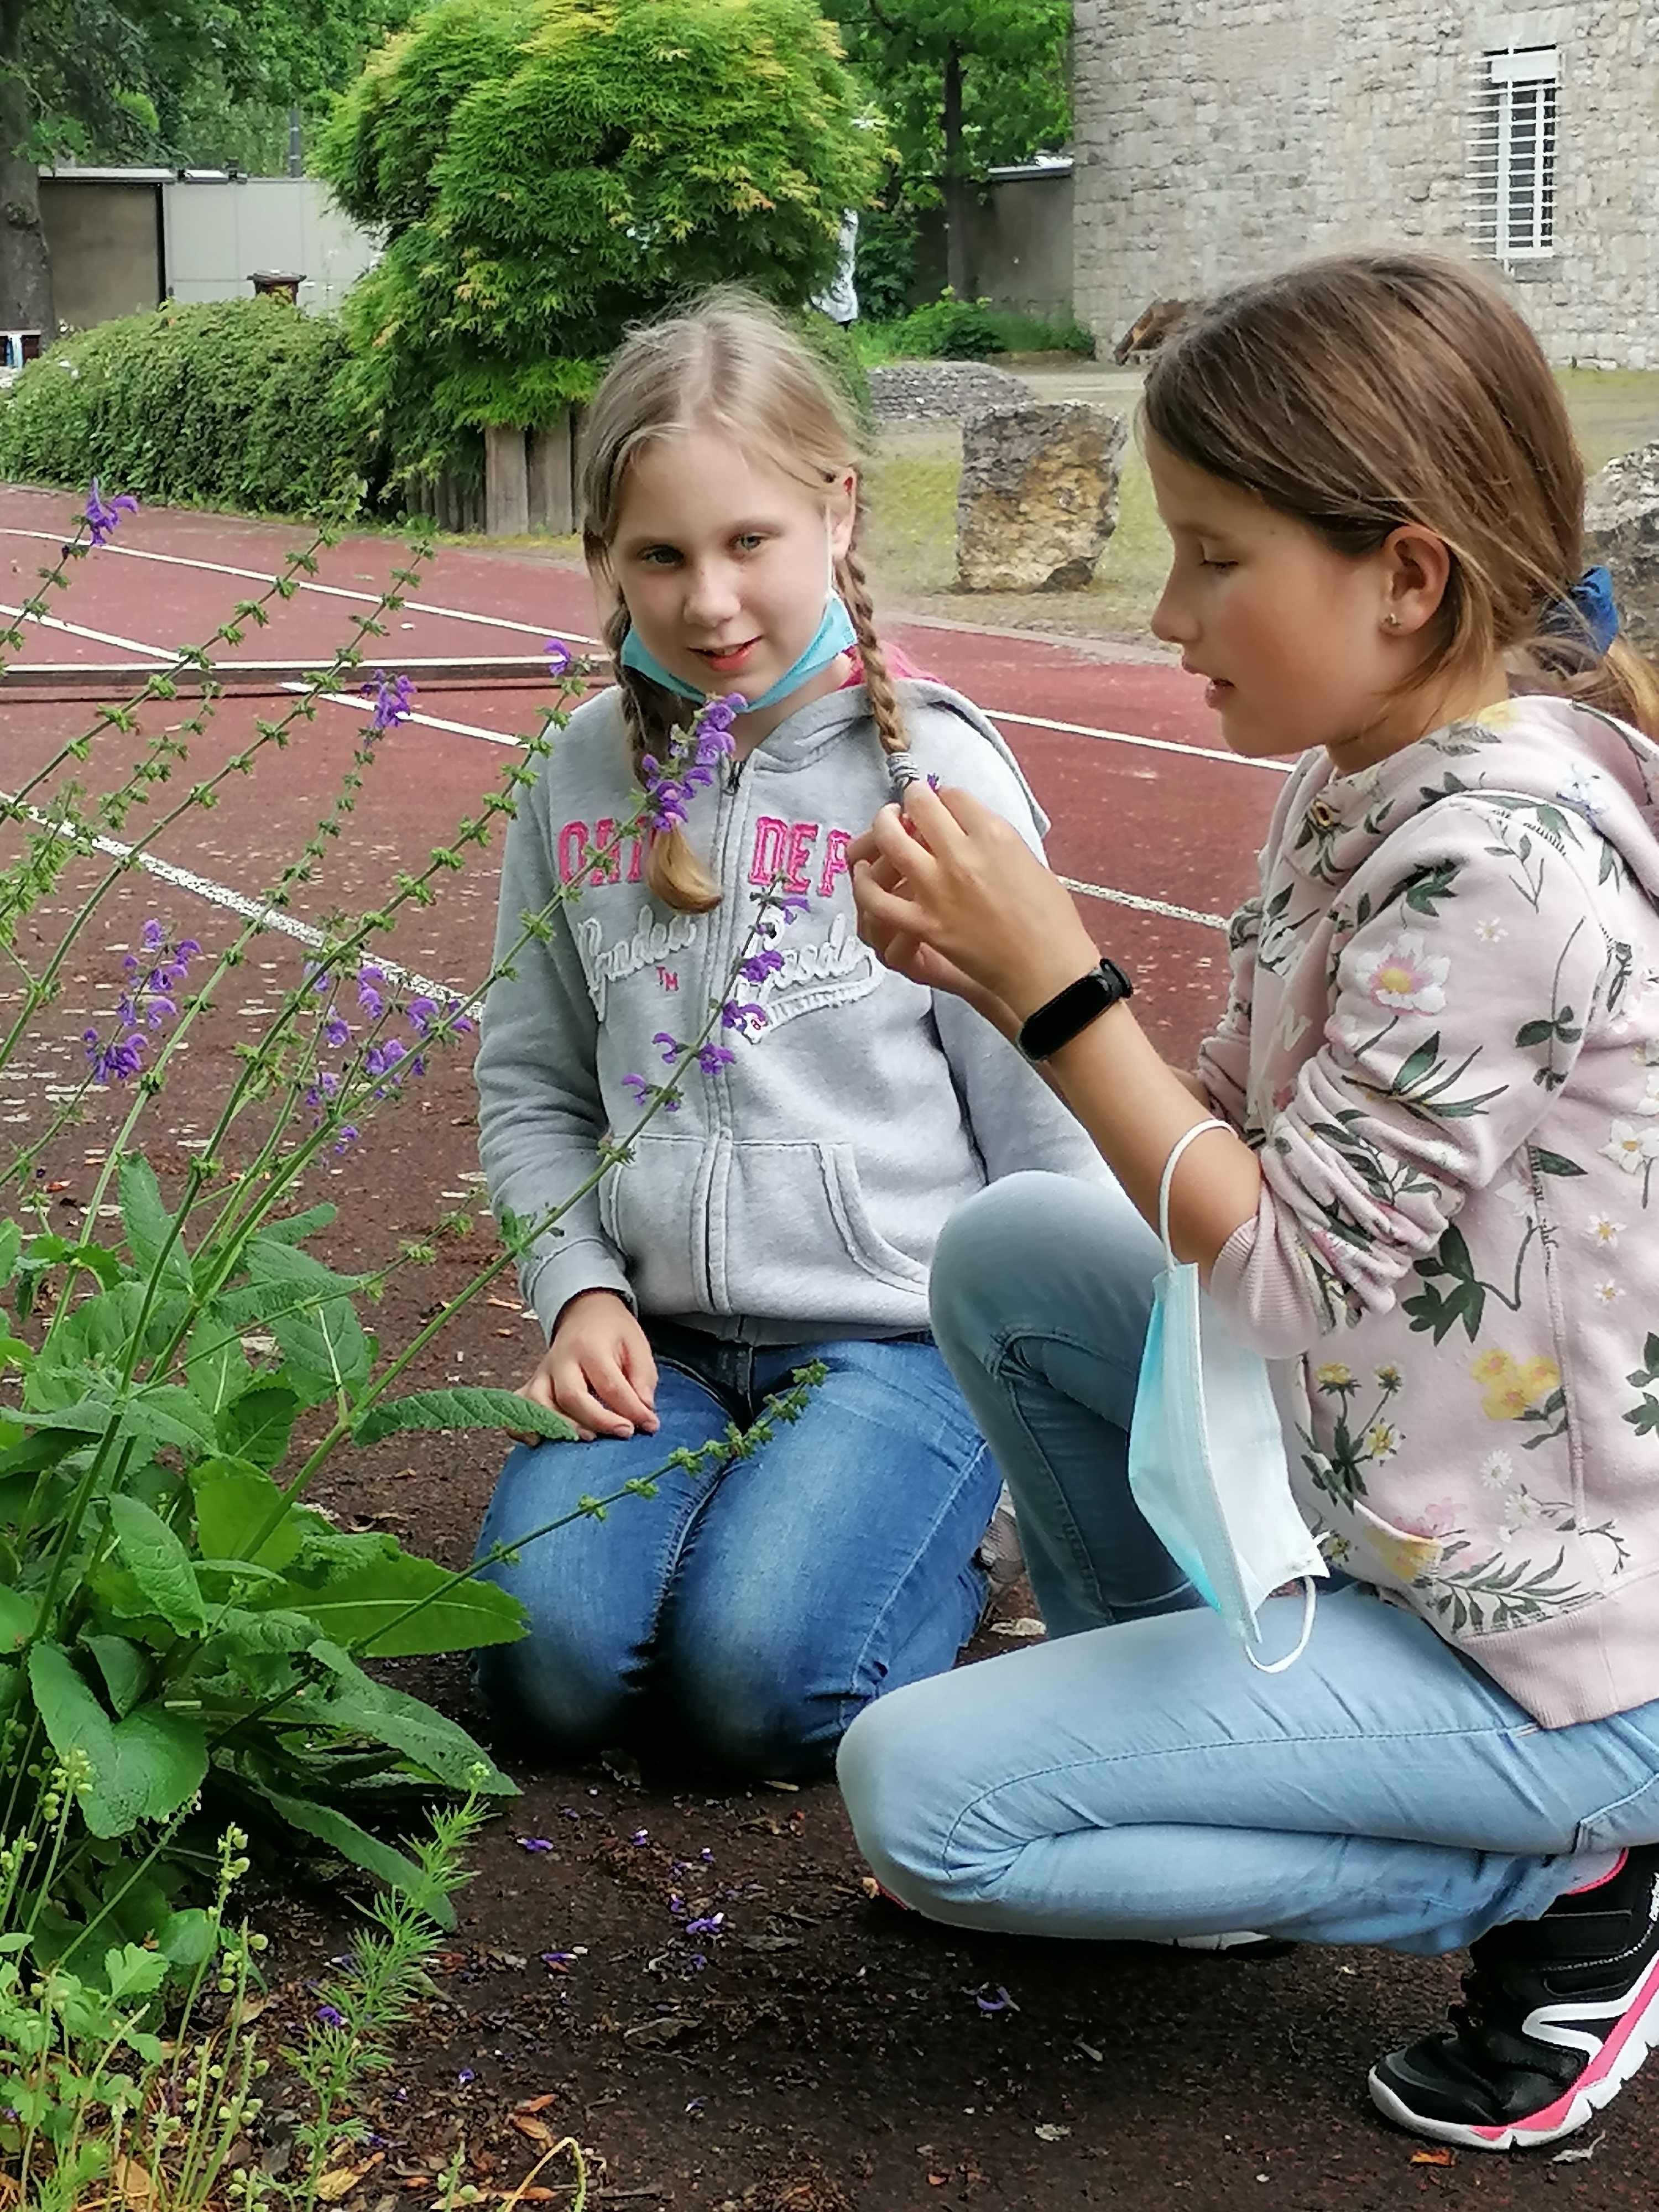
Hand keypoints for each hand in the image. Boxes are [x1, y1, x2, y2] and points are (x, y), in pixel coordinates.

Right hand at [519, 1289, 658, 1442]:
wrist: (584, 1313)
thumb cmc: (613, 1333)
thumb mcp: (636, 1344)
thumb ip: (643, 1377)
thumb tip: (645, 1411)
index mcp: (589, 1346)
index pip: (609, 1384)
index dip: (631, 1409)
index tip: (650, 1425)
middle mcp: (560, 1360)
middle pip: (571, 1396)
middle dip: (598, 1420)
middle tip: (624, 1433)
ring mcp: (542, 1373)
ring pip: (541, 1405)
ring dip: (562, 1427)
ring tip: (588, 1438)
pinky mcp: (532, 1384)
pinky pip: (518, 1407)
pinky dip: (521, 1426)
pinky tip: (538, 1441)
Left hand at [850, 781, 1099, 1019]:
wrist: (1045, 968)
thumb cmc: (1050, 917)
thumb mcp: (1029, 861)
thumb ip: (994, 841)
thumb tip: (967, 828)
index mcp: (994, 835)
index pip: (954, 796)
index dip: (945, 796)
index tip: (944, 803)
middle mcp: (961, 855)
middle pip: (921, 807)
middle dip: (912, 798)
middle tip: (910, 803)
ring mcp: (937, 889)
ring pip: (891, 841)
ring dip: (884, 825)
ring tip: (886, 824)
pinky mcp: (922, 924)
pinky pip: (878, 899)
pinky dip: (864, 882)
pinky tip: (862, 872)